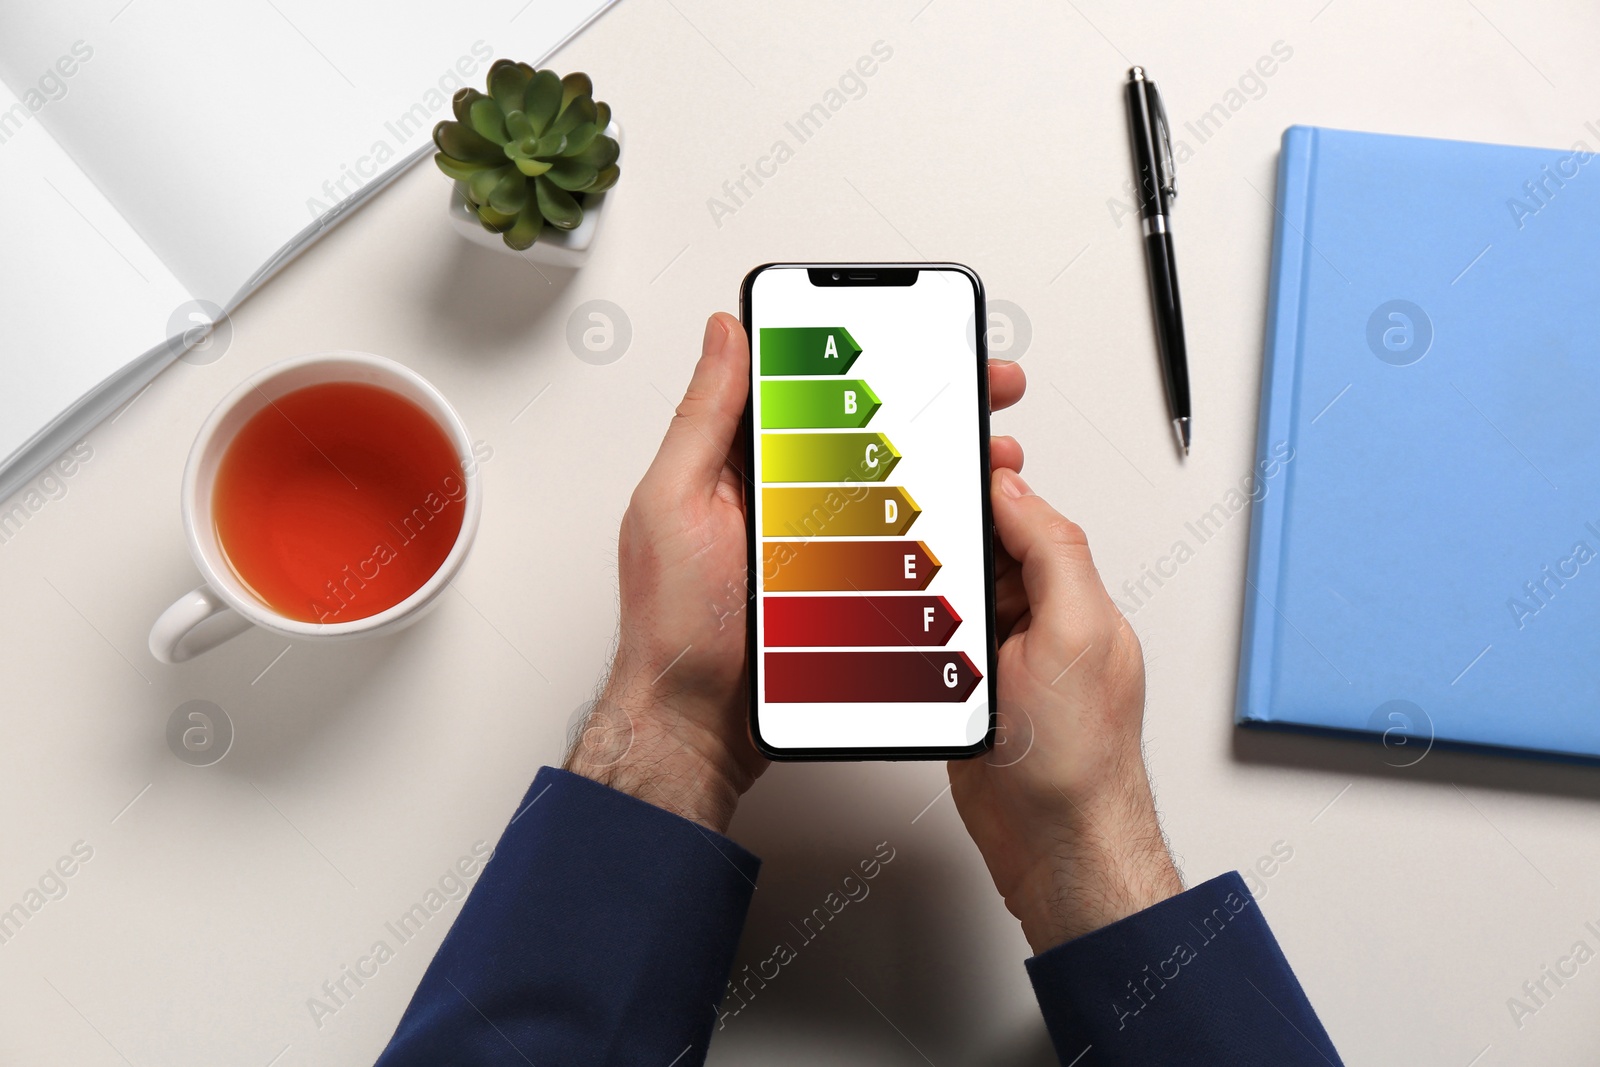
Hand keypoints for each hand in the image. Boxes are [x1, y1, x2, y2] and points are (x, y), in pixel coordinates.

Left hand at [567, 313, 1028, 833]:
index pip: (806, 386)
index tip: (914, 338)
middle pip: (865, 430)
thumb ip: (703, 418)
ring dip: (944, 464)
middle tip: (982, 389)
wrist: (695, 725)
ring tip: (989, 453)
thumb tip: (725, 334)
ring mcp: (812, 542)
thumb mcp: (674, 504)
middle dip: (928, 404)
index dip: (863, 355)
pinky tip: (966, 518)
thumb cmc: (674, 627)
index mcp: (736, 464)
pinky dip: (934, 528)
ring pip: (890, 486)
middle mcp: (777, 496)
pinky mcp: (838, 585)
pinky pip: (893, 545)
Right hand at [949, 469, 1183, 953]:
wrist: (1057, 849)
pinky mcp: (969, 699)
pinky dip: (913, 641)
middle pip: (983, 556)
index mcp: (1075, 600)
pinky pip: (934, 650)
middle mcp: (1042, 627)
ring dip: (926, 593)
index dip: (992, 489)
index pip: (1029, 521)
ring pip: (953, 600)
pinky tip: (901, 639)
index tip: (949, 461)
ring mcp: (1004, 664)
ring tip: (901, 586)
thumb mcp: (1075, 636)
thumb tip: (1018, 494)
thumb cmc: (1080, 761)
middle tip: (906, 523)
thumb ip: (1054, 555)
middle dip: (947, 541)